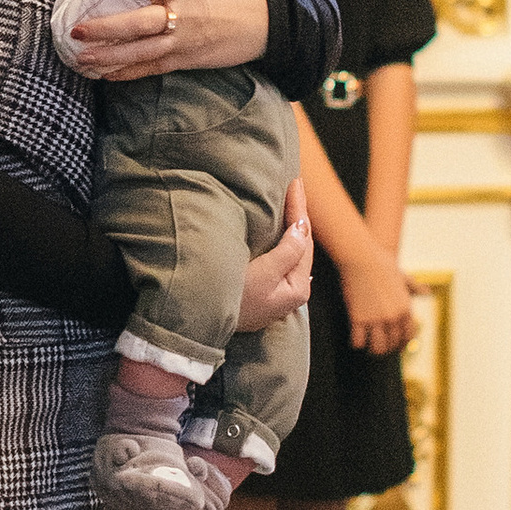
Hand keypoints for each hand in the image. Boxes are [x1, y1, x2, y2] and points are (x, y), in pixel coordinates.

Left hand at [71, 0, 269, 81]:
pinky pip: (153, 68)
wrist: (266, 21)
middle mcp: (183, 12)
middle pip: (139, 22)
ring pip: (141, 50)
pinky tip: (107, 74)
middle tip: (76, 30)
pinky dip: (129, 72)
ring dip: (109, 55)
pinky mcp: (187, 59)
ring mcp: (184, 39)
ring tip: (82, 57)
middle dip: (105, 28)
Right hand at [238, 182, 312, 332]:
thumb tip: (301, 227)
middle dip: (297, 215)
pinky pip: (280, 259)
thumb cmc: (235, 301)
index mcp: (298, 286)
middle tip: (296, 186)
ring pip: (291, 251)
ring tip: (290, 204)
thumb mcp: (263, 274)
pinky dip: (281, 241)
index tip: (295, 182)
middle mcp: (293, 291)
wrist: (207, 326)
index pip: (303, 238)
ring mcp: (279, 293)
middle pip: (300, 244)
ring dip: (290, 227)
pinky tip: (283, 234)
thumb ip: (286, 251)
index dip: (298, 208)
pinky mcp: (265, 293)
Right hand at [333, 233, 417, 354]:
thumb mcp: (403, 276)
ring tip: (367, 348)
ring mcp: (376, 319)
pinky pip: (358, 341)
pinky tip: (355, 340)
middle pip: (392, 344)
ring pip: (377, 347)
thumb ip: (414, 287)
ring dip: (373, 351)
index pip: (408, 336)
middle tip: (378, 349)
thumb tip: (427, 292)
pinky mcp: (358, 319)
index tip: (395, 346)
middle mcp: (393, 317)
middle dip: (386, 349)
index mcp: (405, 309)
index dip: (402, 344)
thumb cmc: (381, 263)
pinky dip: (357, 343)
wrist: (361, 257)